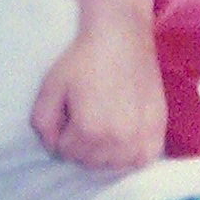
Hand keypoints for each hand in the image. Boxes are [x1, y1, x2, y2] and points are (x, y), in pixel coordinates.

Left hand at [31, 0, 166, 169]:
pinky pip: (141, 159)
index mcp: (89, 131)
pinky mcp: (158, 130)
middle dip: (82, 143)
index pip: (66, 153)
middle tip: (87, 114)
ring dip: (105, 150)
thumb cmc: (84, 58)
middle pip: (90, 161)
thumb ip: (42, 122)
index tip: (70, 112)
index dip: (63, 132)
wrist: (122, 35)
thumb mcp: (51, 86)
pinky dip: (131, 153)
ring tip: (105, 122)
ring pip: (114, 163)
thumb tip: (52, 146)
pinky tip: (125, 133)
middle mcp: (117, 141)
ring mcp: (140, 137)